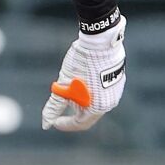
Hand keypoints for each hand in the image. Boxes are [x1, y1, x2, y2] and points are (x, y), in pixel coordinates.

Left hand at [42, 14, 125, 132]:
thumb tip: (46, 123)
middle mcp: (109, 102)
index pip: (79, 123)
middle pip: (87, 114)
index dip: (64, 124)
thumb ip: (55, 106)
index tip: (53, 121)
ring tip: (70, 86)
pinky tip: (82, 79)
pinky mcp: (118, 81)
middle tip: (61, 100)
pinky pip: (102, 92)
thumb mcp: (64, 84)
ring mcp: (115, 91)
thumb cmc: (81, 63)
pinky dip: (90, 91)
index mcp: (96, 107)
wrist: (101, 40)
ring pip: (95, 102)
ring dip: (81, 99)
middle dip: (72, 110)